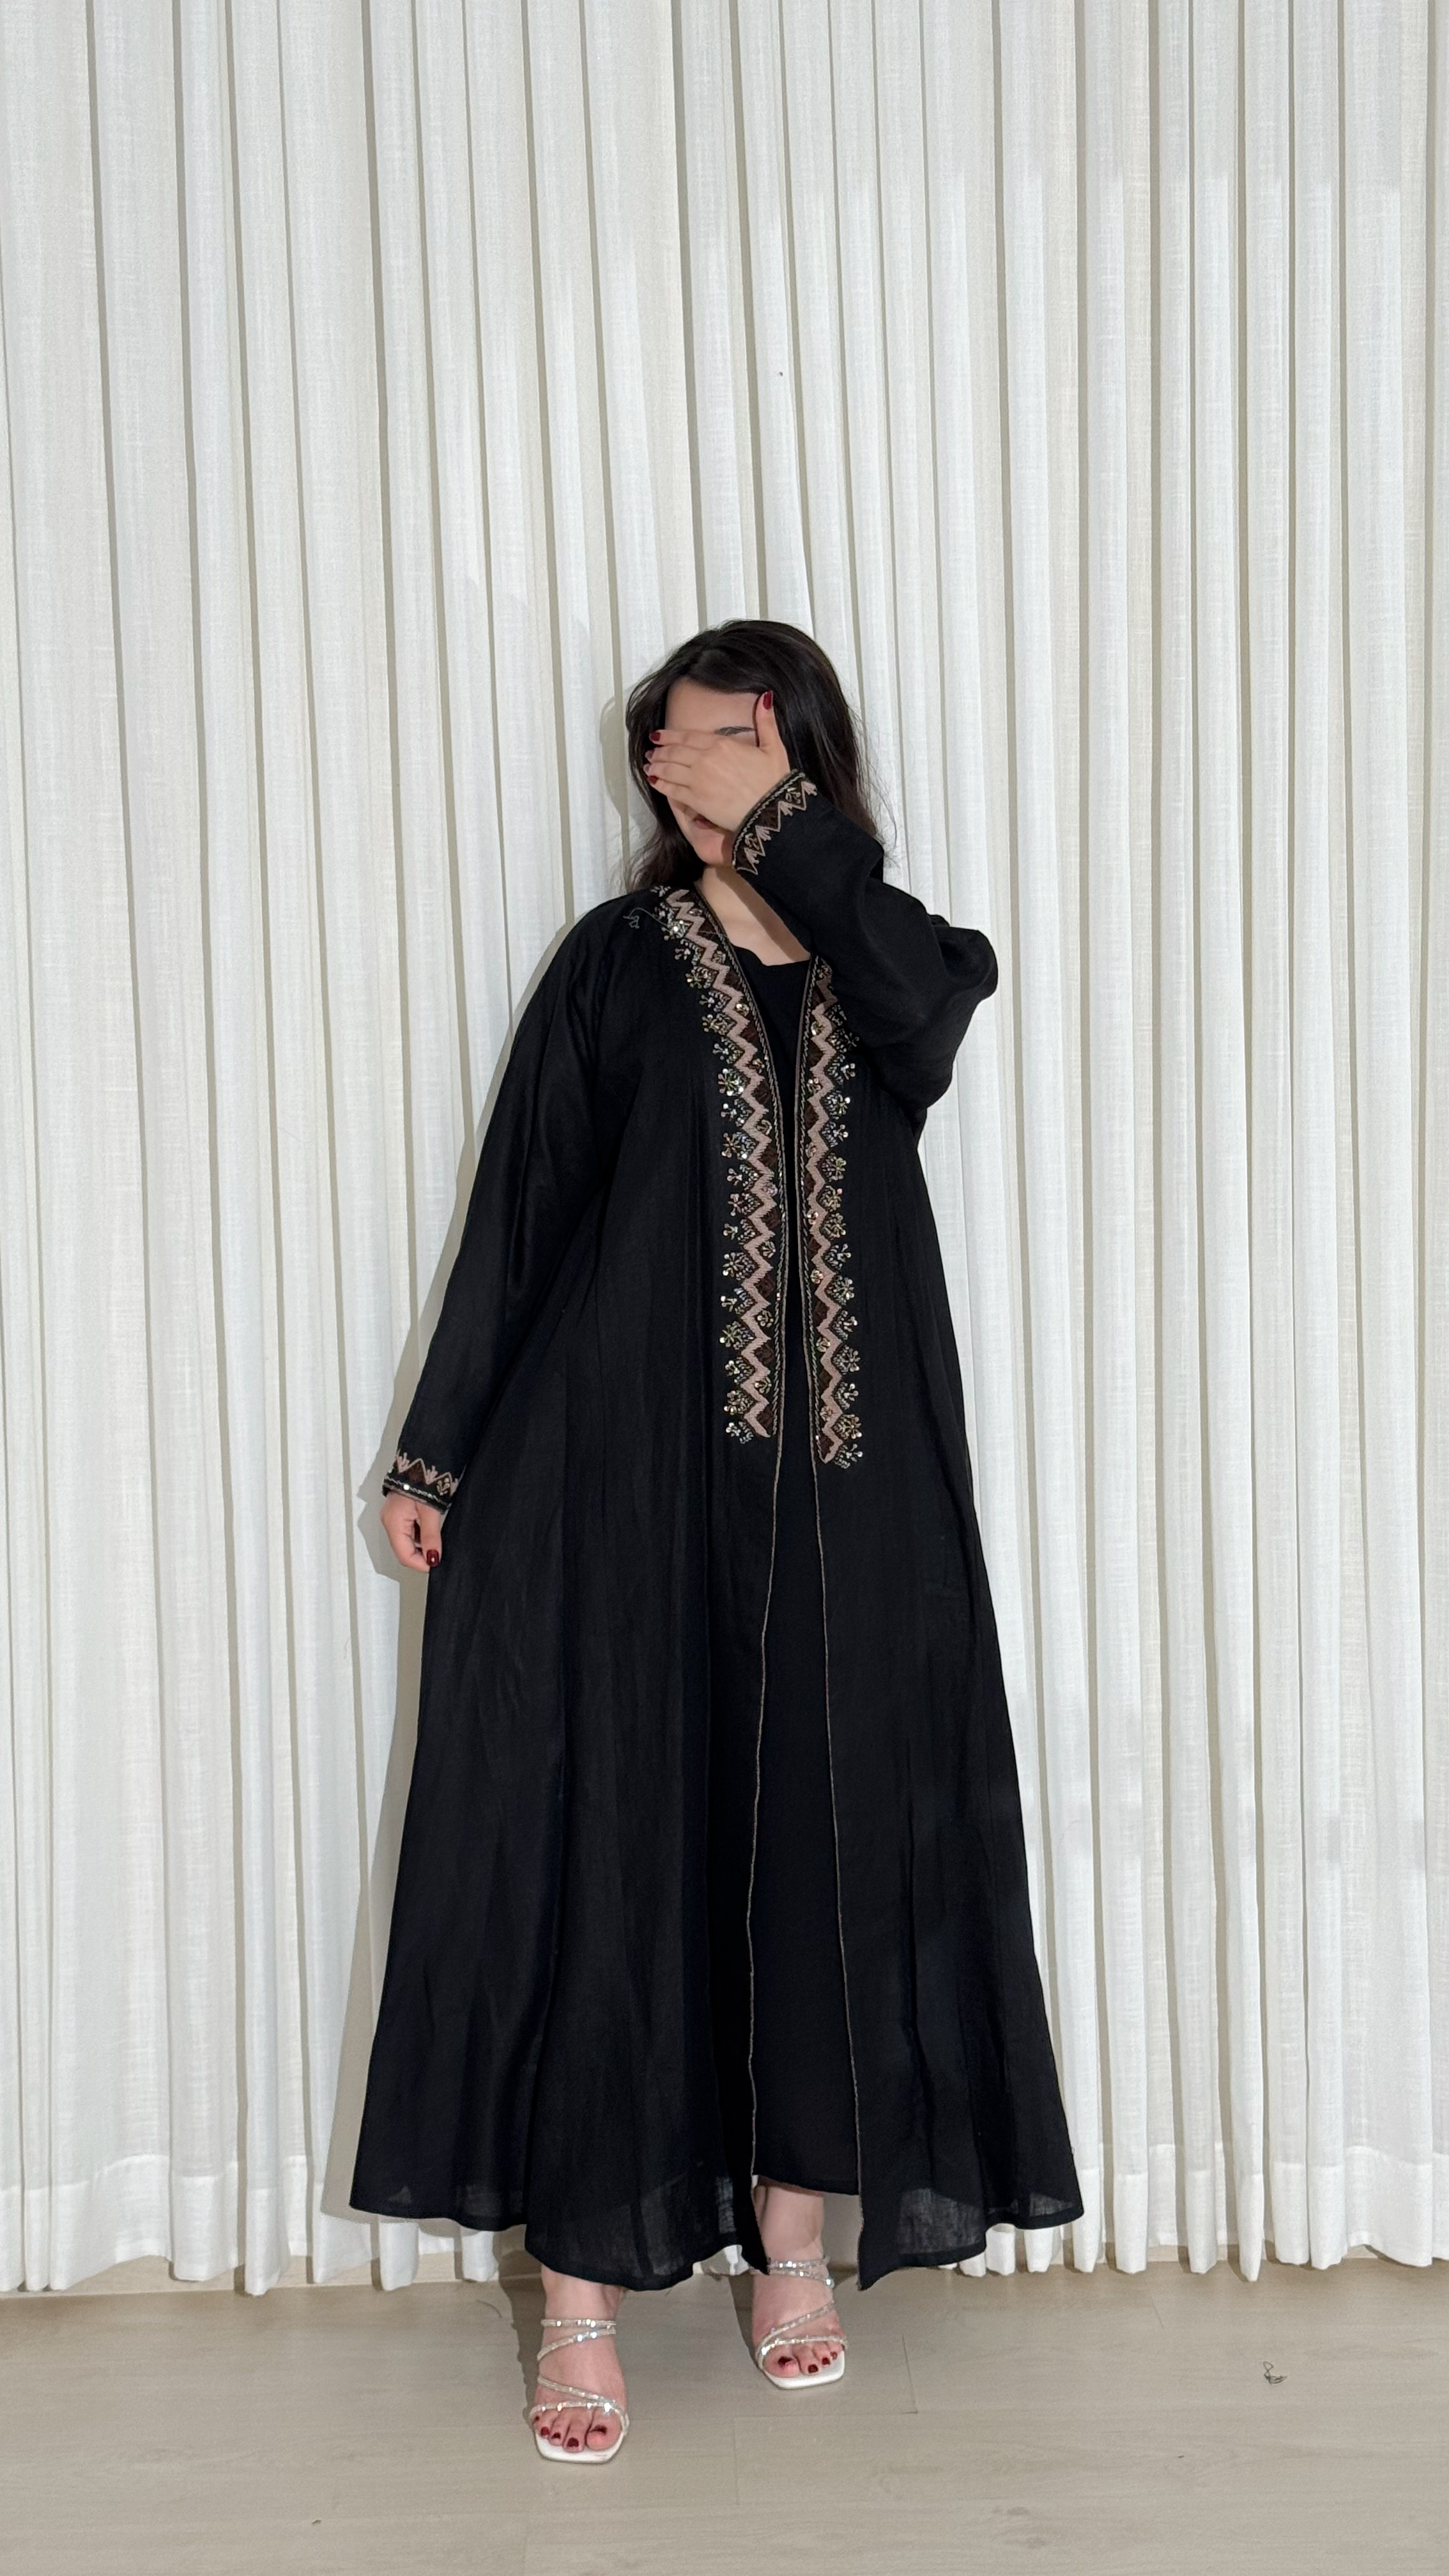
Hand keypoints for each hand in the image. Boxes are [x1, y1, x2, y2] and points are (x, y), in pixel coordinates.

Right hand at [382, 1488, 444, 1570]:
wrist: (421, 1461)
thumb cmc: (422, 1481)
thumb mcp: (430, 1513)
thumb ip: (431, 1537)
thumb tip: (433, 1558)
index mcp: (393, 1523)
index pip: (404, 1555)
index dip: (420, 1564)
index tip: (436, 1564)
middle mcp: (389, 1521)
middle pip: (404, 1550)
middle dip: (421, 1556)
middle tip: (438, 1555)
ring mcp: (393, 1517)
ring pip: (406, 1542)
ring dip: (421, 1546)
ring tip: (436, 1542)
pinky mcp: (399, 1513)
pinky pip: (408, 1531)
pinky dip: (420, 1536)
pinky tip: (431, 1531)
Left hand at [644, 694, 793, 857]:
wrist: (772, 812)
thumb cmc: (774, 782)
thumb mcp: (774, 747)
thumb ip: (766, 722)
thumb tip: (765, 697)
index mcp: (722, 744)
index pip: (688, 737)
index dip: (670, 736)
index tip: (658, 736)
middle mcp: (706, 759)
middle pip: (675, 752)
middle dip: (659, 751)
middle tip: (651, 751)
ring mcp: (698, 780)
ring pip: (669, 769)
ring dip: (656, 766)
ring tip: (648, 764)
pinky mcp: (696, 800)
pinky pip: (672, 790)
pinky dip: (660, 784)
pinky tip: (653, 781)